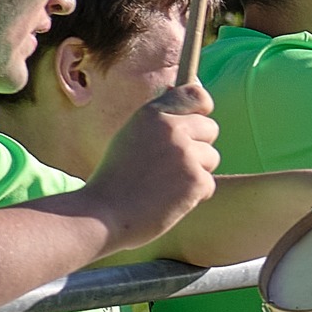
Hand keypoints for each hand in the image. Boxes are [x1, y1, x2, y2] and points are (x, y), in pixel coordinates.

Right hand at [88, 81, 221, 248]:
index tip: (199, 120)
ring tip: (164, 185)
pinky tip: (168, 201)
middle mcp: (171, 128)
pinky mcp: (195, 180)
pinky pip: (209, 184)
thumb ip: (158, 122)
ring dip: (195, 173)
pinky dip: (194, 196)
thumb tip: (187, 96)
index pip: (197, 95)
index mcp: (152, 114)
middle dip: (198, 147)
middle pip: (210, 129)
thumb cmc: (115, 180)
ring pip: (211, 158)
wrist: (100, 215)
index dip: (202, 109)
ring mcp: (184, 154)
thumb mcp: (131, 137)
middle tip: (171, 167)